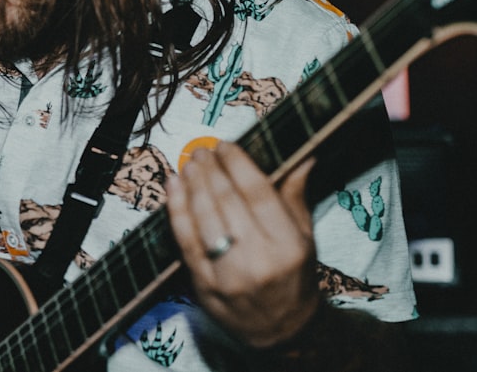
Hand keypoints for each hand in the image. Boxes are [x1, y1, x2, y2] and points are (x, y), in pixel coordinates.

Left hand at [165, 141, 320, 347]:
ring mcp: (228, 275)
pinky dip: (176, 210)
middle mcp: (259, 259)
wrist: (280, 331)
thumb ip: (295, 195)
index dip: (238, 164)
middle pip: (228, 201)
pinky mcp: (204, 285)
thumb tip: (303, 156)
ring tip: (190, 163)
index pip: (258, 192)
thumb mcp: (304, 237)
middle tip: (203, 151)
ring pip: (204, 217)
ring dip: (193, 184)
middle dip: (211, 169)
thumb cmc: (294, 277)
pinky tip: (173, 187)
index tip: (226, 145)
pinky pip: (185, 240)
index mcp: (288, 244)